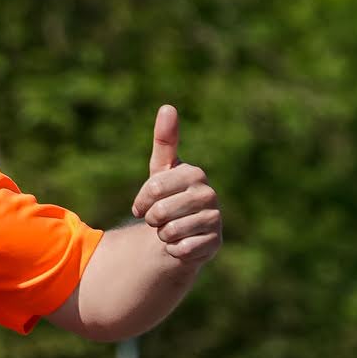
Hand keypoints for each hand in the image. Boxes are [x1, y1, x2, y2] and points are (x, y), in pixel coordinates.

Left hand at [130, 107, 221, 270]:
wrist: (183, 232)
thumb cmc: (170, 197)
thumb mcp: (162, 170)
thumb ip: (164, 141)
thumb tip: (168, 107)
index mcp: (195, 174)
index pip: (154, 188)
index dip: (142, 201)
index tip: (142, 206)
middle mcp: (209, 194)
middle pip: (160, 212)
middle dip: (152, 220)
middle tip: (158, 220)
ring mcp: (214, 219)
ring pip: (169, 232)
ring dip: (162, 235)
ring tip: (171, 230)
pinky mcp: (214, 243)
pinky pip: (181, 249)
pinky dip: (174, 250)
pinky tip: (181, 243)